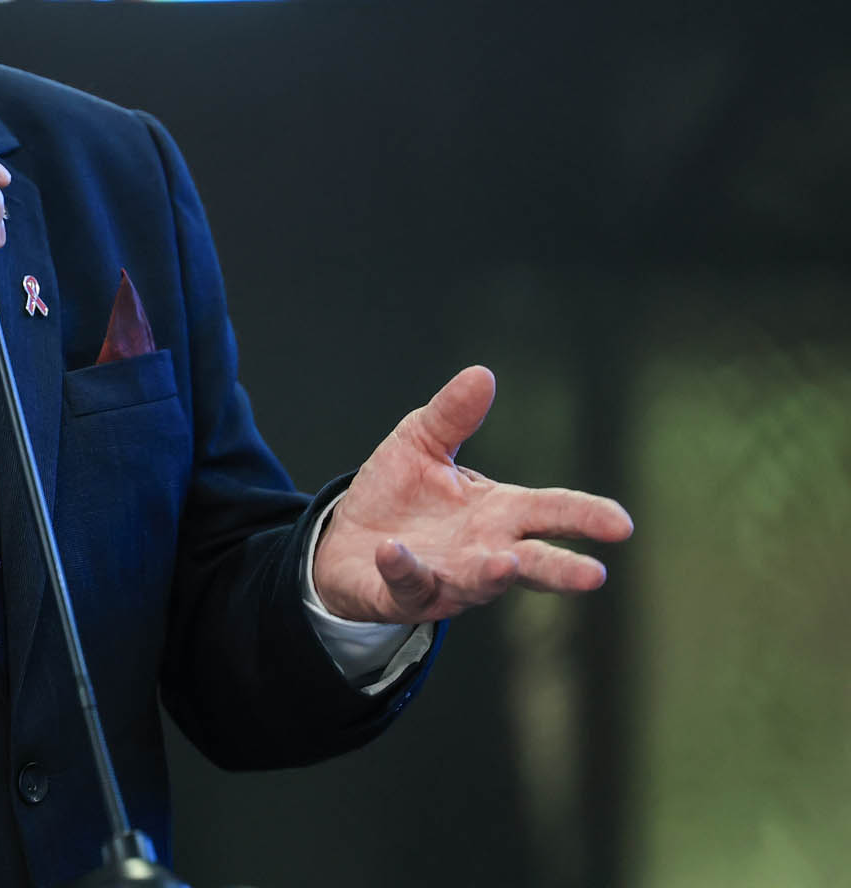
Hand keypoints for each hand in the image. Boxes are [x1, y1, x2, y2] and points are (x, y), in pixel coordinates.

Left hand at [311, 366, 633, 624]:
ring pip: (477, 584)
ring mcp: (446, 578)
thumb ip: (452, 415)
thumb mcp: (422, 442)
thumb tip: (482, 374)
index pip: (551, 512)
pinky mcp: (402, 594)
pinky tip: (394, 551)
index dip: (585, 516)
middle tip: (594, 575)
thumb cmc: (399, 493)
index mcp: (498, 512)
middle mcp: (483, 552)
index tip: (621, 524)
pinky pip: (406, 585)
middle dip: (560, 568)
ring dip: (490, 577)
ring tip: (505, 565)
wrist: (346, 538)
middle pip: (531, 562)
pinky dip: (403, 569)